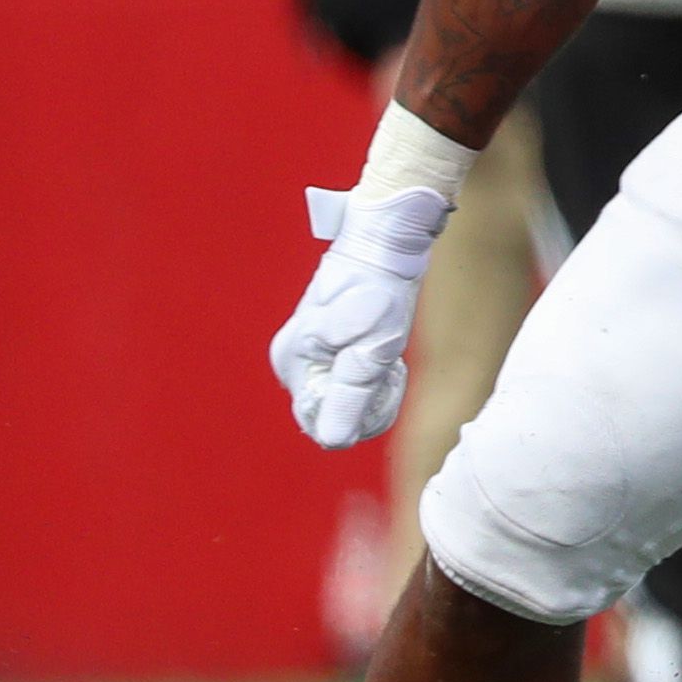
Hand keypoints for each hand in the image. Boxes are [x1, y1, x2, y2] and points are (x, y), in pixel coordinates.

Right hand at [270, 186, 454, 448]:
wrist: (386, 239)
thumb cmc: (379, 290)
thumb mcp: (372, 349)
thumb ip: (351, 396)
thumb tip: (333, 441)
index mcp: (294, 365)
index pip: (324, 424)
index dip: (362, 413)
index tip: (383, 380)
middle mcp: (293, 361)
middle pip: (334, 410)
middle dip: (370, 397)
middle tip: (389, 361)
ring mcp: (308, 350)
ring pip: (346, 393)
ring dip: (374, 381)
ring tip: (387, 349)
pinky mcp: (327, 341)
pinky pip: (351, 374)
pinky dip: (373, 367)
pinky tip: (383, 344)